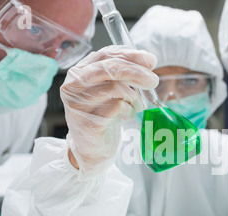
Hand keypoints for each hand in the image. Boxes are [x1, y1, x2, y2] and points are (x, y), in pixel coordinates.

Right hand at [60, 45, 158, 177]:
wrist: (91, 148)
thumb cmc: (101, 115)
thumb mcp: (109, 90)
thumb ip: (121, 74)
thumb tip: (148, 61)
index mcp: (79, 71)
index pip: (105, 54)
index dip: (130, 54)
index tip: (150, 60)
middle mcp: (74, 84)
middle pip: (110, 68)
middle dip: (137, 72)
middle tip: (153, 80)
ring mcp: (79, 103)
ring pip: (115, 88)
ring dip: (134, 96)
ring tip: (137, 105)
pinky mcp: (89, 121)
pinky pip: (118, 107)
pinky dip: (129, 110)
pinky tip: (128, 115)